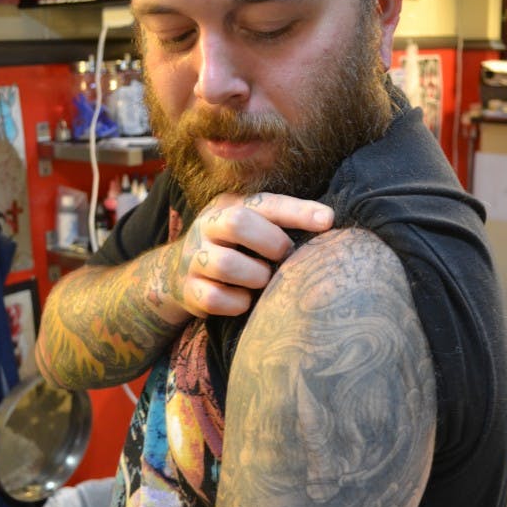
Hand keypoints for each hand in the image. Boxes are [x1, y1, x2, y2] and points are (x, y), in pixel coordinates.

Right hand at [175, 192, 333, 316]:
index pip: (266, 203)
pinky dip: (237, 303)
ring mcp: (194, 257)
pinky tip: (245, 300)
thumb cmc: (234, 249)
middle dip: (271, 242)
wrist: (177, 273)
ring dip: (256, 276)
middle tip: (284, 256)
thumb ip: (280, 225)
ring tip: (263, 280)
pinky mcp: (189, 289)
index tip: (329, 220)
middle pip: (238, 223)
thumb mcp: (252, 227)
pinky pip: (215, 298)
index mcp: (229, 205)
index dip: (298, 211)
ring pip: (227, 264)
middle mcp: (208, 226)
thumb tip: (329, 227)